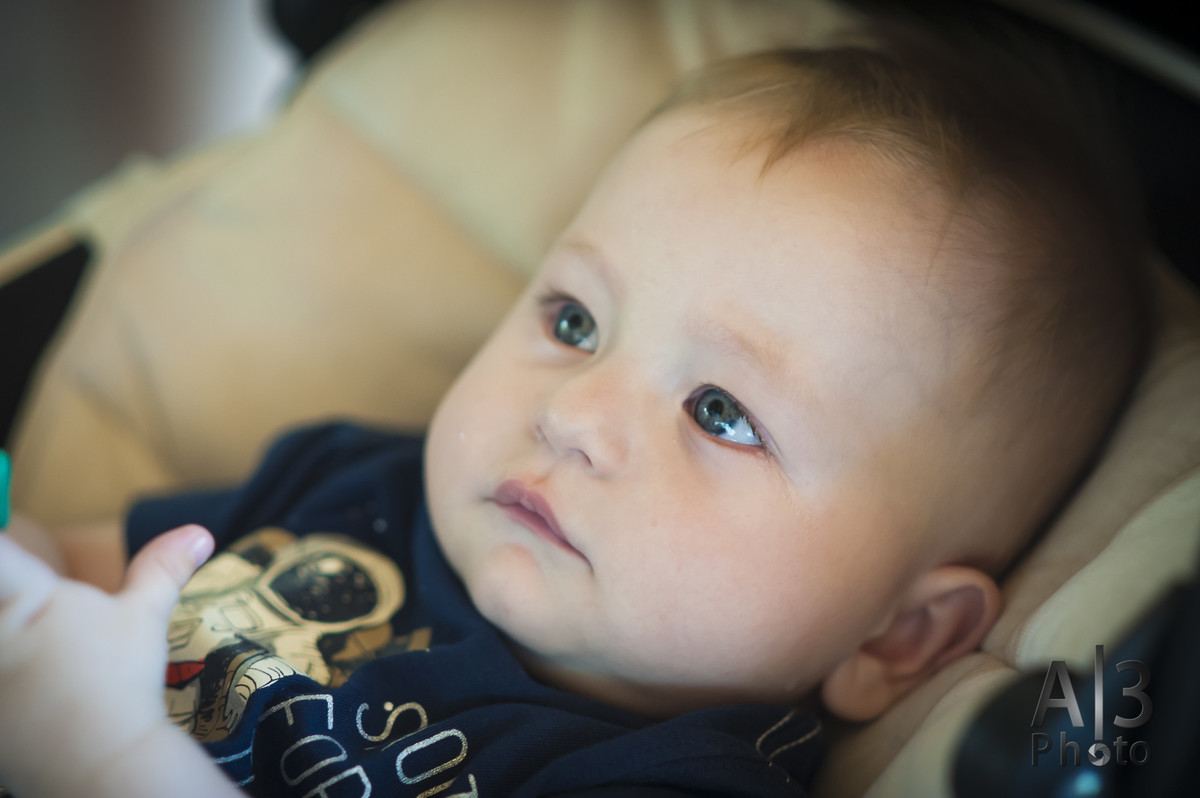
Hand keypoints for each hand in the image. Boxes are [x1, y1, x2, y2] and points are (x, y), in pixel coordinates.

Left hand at [0, 524, 214, 795]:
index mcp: (24, 597)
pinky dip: (7, 661)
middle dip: (9, 579)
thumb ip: (162, 569)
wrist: (100, 761)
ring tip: (36, 640)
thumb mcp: (143, 618)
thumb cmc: (121, 683)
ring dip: (8, 623)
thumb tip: (199, 532)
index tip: (7, 520)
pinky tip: (26, 675)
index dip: (1, 531)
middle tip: (23, 576)